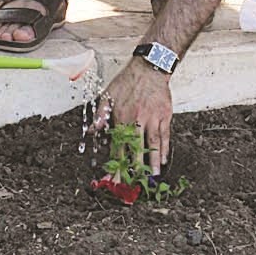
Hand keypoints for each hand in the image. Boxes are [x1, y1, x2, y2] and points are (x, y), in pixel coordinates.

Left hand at [96, 61, 174, 176]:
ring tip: (152, 179)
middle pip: (134, 149)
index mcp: (121, 117)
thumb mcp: (108, 95)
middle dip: (133, 169)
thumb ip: (100, 115)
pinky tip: (163, 161)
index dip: (115, 163)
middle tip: (132, 185)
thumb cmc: (127, 82)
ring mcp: (152, 118)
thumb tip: (91, 131)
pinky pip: (164, 136)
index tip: (113, 177)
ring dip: (152, 163)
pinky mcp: (164, 116)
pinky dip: (164, 149)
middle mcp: (136, 120)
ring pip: (152, 145)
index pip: (117, 145)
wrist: (149, 68)